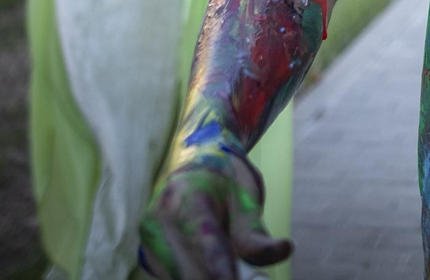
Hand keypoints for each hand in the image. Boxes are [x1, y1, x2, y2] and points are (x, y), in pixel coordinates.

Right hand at [139, 127, 289, 278]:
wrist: (198, 161)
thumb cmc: (226, 178)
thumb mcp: (246, 198)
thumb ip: (256, 232)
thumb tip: (282, 252)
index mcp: (185, 197)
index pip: (204, 241)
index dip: (221, 268)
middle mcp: (158, 220)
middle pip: (191, 269)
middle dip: (221, 277)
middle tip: (248, 274)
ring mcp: (149, 240)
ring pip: (182, 278)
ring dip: (209, 277)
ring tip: (230, 263)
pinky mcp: (148, 256)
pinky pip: (175, 278)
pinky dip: (197, 276)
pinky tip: (211, 265)